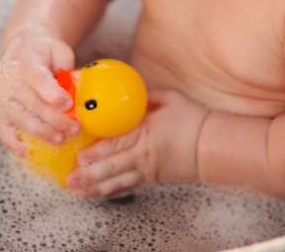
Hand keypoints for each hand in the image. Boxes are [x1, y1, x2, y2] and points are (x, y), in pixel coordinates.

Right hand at [0, 30, 77, 158]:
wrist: (22, 49)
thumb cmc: (45, 52)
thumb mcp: (58, 49)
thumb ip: (66, 64)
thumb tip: (74, 87)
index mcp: (27, 62)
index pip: (37, 78)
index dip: (51, 92)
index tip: (67, 103)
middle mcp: (10, 79)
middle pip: (32, 102)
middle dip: (55, 119)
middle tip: (75, 128)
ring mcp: (2, 95)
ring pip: (20, 117)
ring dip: (40, 132)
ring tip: (60, 140)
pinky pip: (3, 127)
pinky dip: (11, 141)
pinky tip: (24, 151)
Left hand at [65, 87, 210, 197]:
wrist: (213, 147)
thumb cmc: (192, 120)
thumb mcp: (168, 99)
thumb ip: (144, 96)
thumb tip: (126, 90)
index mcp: (146, 133)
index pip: (117, 144)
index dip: (97, 152)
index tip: (79, 155)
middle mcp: (144, 156)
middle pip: (113, 167)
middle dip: (90, 175)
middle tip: (71, 180)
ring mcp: (148, 171)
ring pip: (118, 182)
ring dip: (97, 188)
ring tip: (79, 192)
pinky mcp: (153, 180)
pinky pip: (130, 188)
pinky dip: (113, 193)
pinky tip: (100, 195)